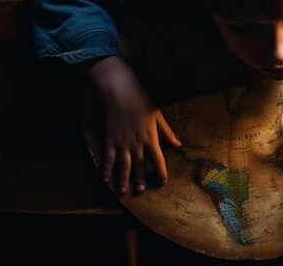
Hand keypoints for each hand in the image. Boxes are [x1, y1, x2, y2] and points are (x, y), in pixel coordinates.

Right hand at [83, 56, 180, 194]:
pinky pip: (107, 158)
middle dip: (140, 179)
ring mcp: (122, 143)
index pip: (158, 159)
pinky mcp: (109, 139)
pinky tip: (104, 179)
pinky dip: (105, 169)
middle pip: (139, 165)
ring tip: (123, 191)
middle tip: (141, 190)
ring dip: (123, 179)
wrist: (120, 91)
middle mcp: (136, 143)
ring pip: (123, 165)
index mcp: (150, 137)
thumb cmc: (141, 101)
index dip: (160, 171)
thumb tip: (178, 144)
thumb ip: (167, 132)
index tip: (163, 180)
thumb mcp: (158, 115)